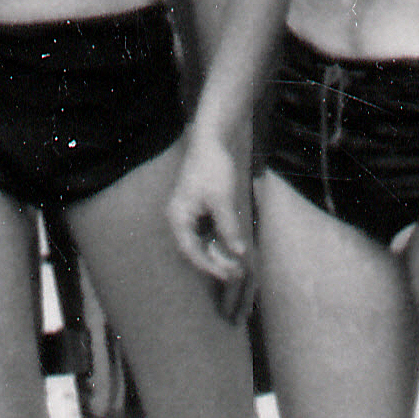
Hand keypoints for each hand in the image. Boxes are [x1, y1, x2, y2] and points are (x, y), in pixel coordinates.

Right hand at [170, 131, 253, 304]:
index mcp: (178, 218)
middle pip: (197, 252)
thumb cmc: (213, 167)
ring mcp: (192, 217)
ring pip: (205, 246)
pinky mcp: (202, 213)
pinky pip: (211, 236)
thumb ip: (228, 227)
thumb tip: (238, 253)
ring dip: (221, 257)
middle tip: (237, 276)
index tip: (228, 276)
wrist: (212, 141)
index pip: (191, 252)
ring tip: (239, 270)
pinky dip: (223, 245)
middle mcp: (182, 221)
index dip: (210, 267)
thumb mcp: (222, 199)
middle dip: (216, 266)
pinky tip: (237, 253)